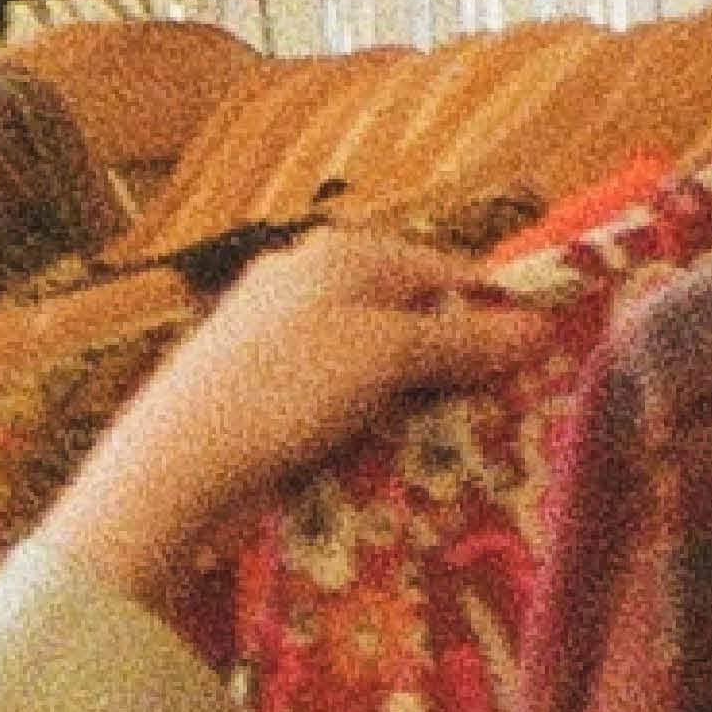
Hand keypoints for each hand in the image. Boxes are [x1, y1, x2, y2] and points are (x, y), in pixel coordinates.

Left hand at [36, 226, 551, 623]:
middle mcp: (304, 278)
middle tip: (485, 414)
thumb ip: (457, 342)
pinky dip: (355, 419)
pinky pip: (326, 393)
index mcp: (341, 253)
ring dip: (401, 398)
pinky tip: (368, 453)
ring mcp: (273, 331)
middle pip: (401, 314)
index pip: (439, 271)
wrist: (179, 458)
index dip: (485, 316)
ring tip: (433, 443)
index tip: (526, 365)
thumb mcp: (385, 357)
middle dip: (444, 361)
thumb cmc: (286, 387)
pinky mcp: (252, 383)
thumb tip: (533, 329)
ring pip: (364, 358)